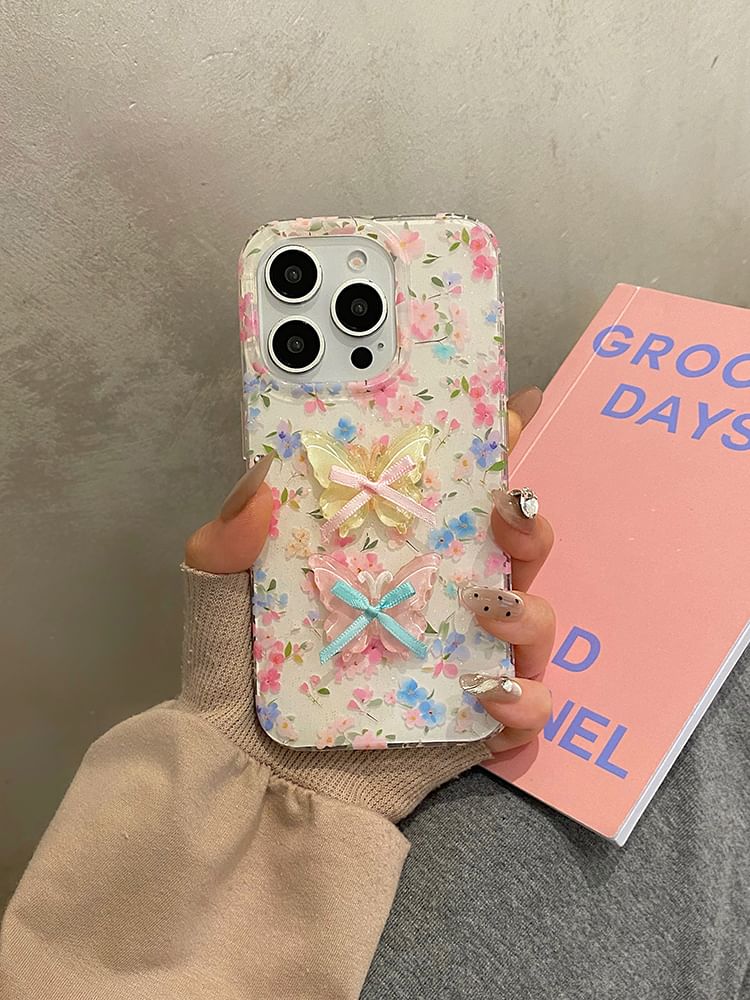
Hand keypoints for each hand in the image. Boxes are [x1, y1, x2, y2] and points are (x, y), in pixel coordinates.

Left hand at [185, 386, 553, 763]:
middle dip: (528, 521)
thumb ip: (228, 539)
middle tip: (504, 509)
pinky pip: (527, 713)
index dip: (494, 452)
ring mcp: (460, 665)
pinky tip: (488, 694)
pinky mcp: (470, 730)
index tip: (513, 415)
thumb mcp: (220, 597)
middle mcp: (437, 604)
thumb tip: (263, 479)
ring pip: (531, 624)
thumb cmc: (238, 680)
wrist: (243, 783)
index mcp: (393, 559)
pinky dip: (525, 701)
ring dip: (529, 607)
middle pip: (514, 553)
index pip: (455, 496)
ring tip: (486, 606)